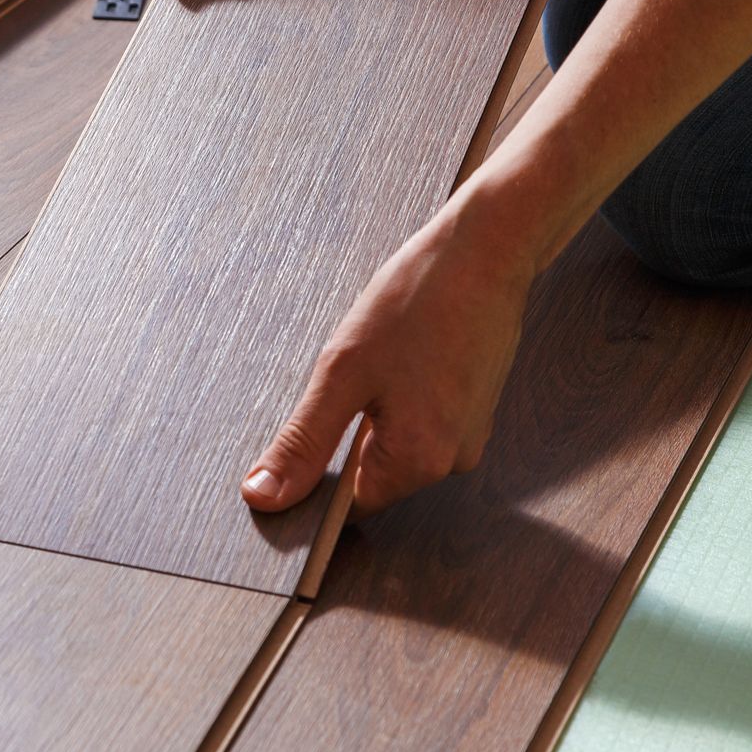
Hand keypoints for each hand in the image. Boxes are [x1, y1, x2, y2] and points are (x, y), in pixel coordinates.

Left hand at [240, 201, 537, 514]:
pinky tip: (403, 351)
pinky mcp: (473, 407)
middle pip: (374, 469)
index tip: (313, 423)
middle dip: (350, 428)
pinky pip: (420, 417)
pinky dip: (399, 393)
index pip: (350, 503)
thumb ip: (302, 443)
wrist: (486, 249)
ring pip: (396, 439)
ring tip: (383, 355)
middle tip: (353, 370)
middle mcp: (453, 460)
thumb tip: (265, 496)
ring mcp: (469, 433)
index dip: (319, 472)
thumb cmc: (419, 300)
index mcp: (421, 461)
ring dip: (374, 407)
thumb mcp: (342, 373)